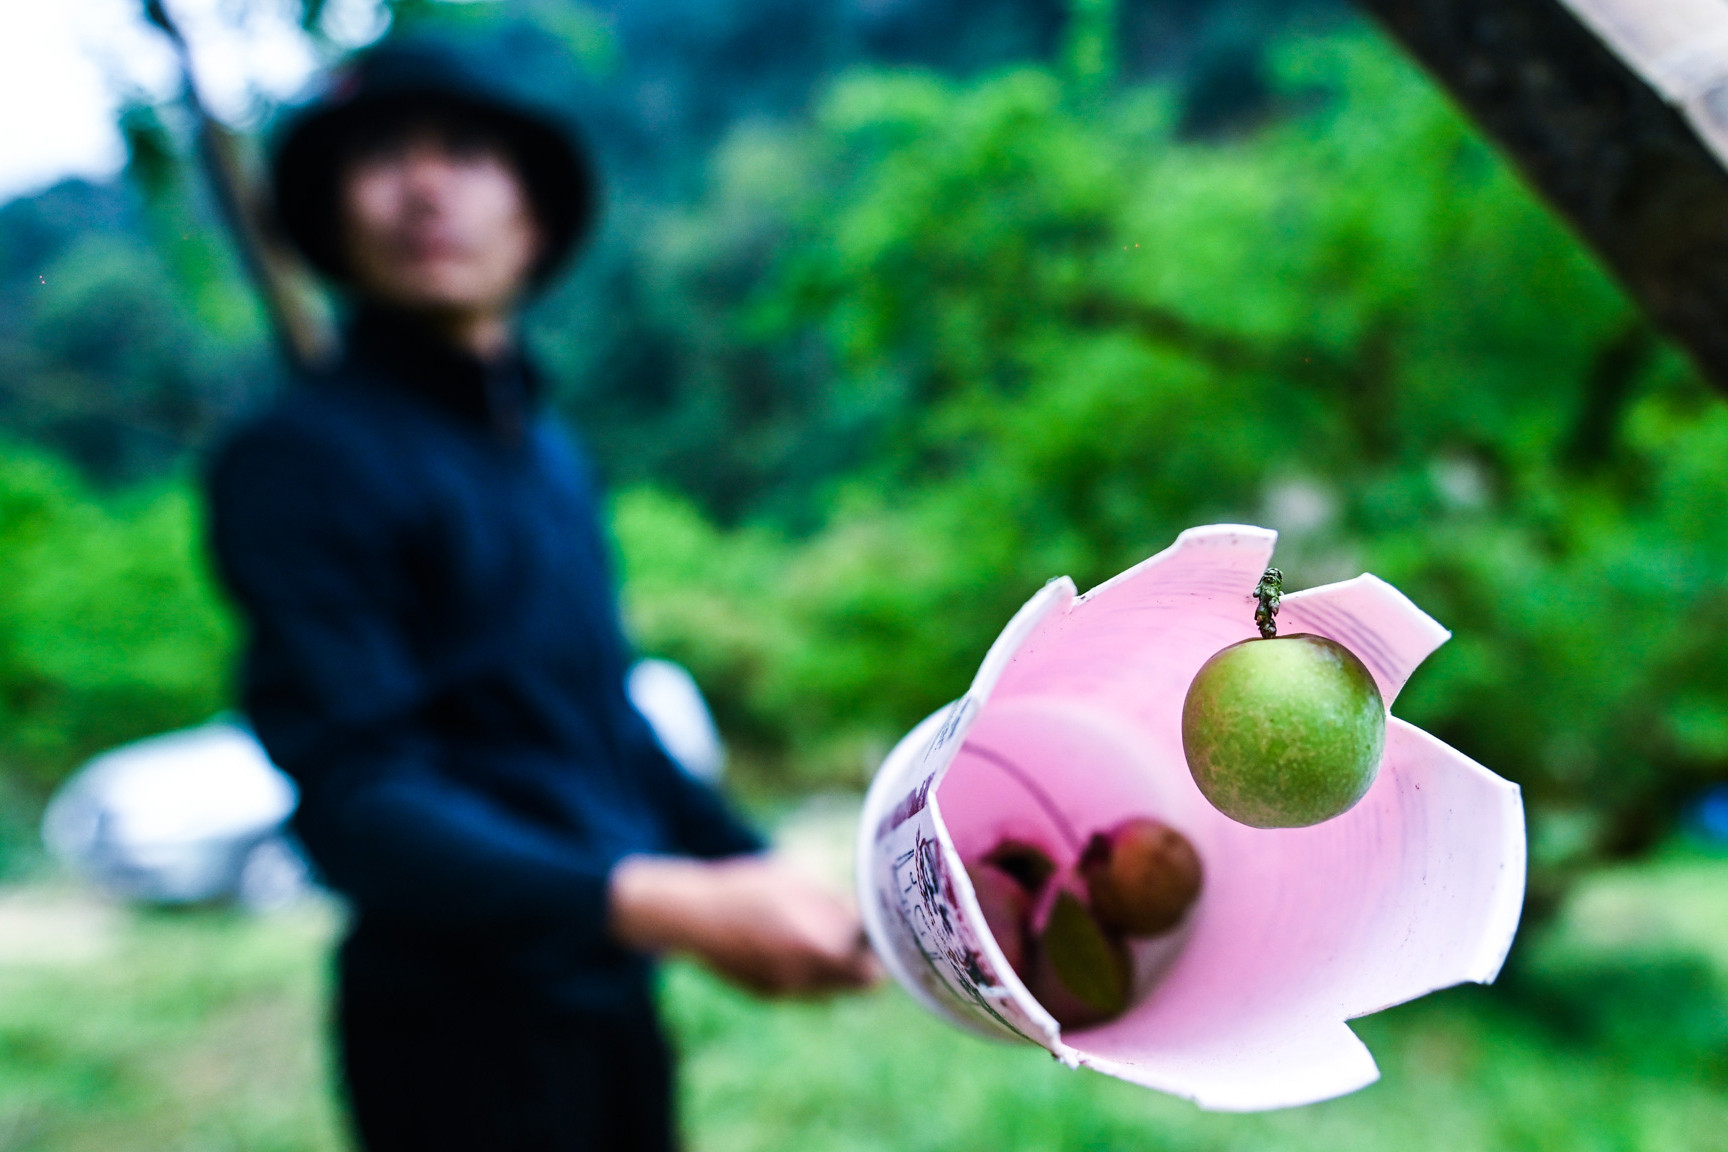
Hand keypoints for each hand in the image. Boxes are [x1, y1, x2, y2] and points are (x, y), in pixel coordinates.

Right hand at [609, 854, 880, 995]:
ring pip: (833, 989)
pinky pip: (806, 988)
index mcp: (815, 945)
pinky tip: (792, 943)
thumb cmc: (747, 888)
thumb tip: (870, 915)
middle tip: (862, 935)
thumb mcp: (798, 881)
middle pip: (859, 984)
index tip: (883, 930)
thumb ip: (837, 904)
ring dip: (839, 967)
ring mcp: (784, 990)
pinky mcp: (767, 995)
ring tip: (824, 934)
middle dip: (864, 961)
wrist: (691, 916)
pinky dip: (811, 971)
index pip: (872, 968)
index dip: (882, 950)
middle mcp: (803, 977)